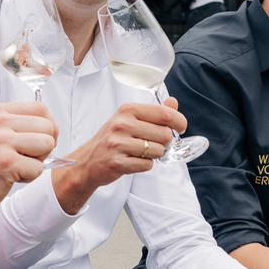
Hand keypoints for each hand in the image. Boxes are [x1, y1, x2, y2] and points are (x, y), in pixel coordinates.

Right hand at [0, 101, 57, 212]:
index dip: (49, 126)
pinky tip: (12, 176)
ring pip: (47, 145)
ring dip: (38, 161)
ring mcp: (1, 141)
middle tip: (25, 157)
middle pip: (48, 127)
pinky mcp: (6, 163)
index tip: (40, 140)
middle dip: (44, 146)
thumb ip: (19, 124)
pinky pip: (38, 168)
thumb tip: (52, 127)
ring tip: (18, 165)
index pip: (41, 108)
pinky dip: (29, 176)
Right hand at [69, 99, 186, 189]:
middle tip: (151, 144)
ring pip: (158, 151)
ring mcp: (118, 143)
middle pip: (164, 134)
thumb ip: (153, 112)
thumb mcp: (129, 119)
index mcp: (127, 110)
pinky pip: (147, 165)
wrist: (87, 161)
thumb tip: (173, 102)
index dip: (179, 121)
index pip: (164, 113)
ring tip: (139, 153)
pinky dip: (144, 165)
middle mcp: (122, 124)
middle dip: (164, 142)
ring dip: (154, 155)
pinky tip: (133, 161)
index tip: (181, 127)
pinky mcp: (118, 162)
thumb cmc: (112, 140)